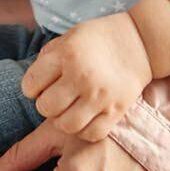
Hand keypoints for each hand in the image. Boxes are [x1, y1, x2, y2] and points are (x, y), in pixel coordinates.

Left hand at [20, 14, 152, 140]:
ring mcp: (100, 96)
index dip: (31, 87)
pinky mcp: (116, 111)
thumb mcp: (68, 37)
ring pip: (66, 125)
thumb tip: (32, 84)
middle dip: (46, 105)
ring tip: (68, 111)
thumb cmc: (97, 39)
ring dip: (62, 121)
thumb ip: (48, 57)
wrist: (139, 42)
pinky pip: (90, 133)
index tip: (39, 86)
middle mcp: (81, 76)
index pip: (31, 84)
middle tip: (55, 98)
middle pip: (46, 108)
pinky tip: (84, 119)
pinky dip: (83, 131)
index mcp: (66, 54)